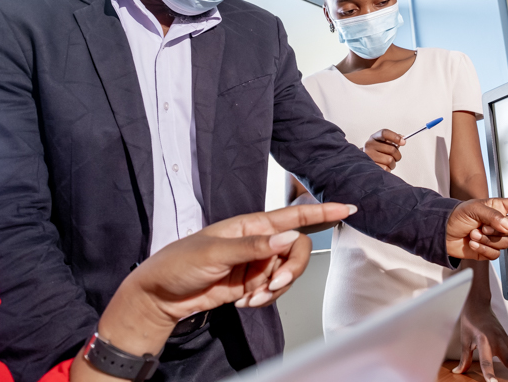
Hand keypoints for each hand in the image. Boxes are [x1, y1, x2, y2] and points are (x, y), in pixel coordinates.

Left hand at [94, 203, 354, 355]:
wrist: (161, 295)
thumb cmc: (180, 263)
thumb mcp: (215, 251)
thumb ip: (254, 245)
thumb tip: (286, 238)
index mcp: (252, 224)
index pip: (293, 215)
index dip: (322, 210)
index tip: (346, 207)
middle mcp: (259, 241)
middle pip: (297, 250)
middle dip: (291, 270)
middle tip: (273, 285)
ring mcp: (257, 263)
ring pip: (287, 273)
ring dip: (274, 289)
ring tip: (251, 296)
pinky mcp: (252, 284)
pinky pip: (274, 290)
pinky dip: (264, 299)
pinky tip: (244, 301)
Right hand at [363, 129, 404, 171]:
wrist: (364, 162)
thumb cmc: (377, 152)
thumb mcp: (383, 143)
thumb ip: (393, 140)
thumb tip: (403, 139)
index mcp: (374, 137)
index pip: (384, 133)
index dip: (395, 137)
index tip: (403, 142)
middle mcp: (369, 145)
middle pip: (392, 149)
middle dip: (397, 155)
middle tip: (395, 157)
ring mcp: (369, 156)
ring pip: (390, 160)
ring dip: (392, 164)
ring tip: (387, 163)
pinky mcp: (370, 166)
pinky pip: (386, 168)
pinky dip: (388, 169)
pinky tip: (383, 167)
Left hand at [446, 197, 507, 259]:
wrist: (443, 233)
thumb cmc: (457, 215)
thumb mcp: (475, 208)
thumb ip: (494, 216)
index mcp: (498, 208)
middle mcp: (499, 223)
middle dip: (498, 229)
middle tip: (483, 226)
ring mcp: (495, 238)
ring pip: (505, 243)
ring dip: (487, 240)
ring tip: (474, 233)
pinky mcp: (488, 251)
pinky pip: (495, 254)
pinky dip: (482, 249)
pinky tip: (472, 242)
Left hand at [453, 302, 507, 381]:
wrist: (478, 303)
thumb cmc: (470, 320)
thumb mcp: (464, 339)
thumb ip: (464, 358)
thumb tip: (458, 372)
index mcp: (483, 341)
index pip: (486, 361)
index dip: (489, 373)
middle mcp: (496, 340)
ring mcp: (504, 338)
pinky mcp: (507, 338)